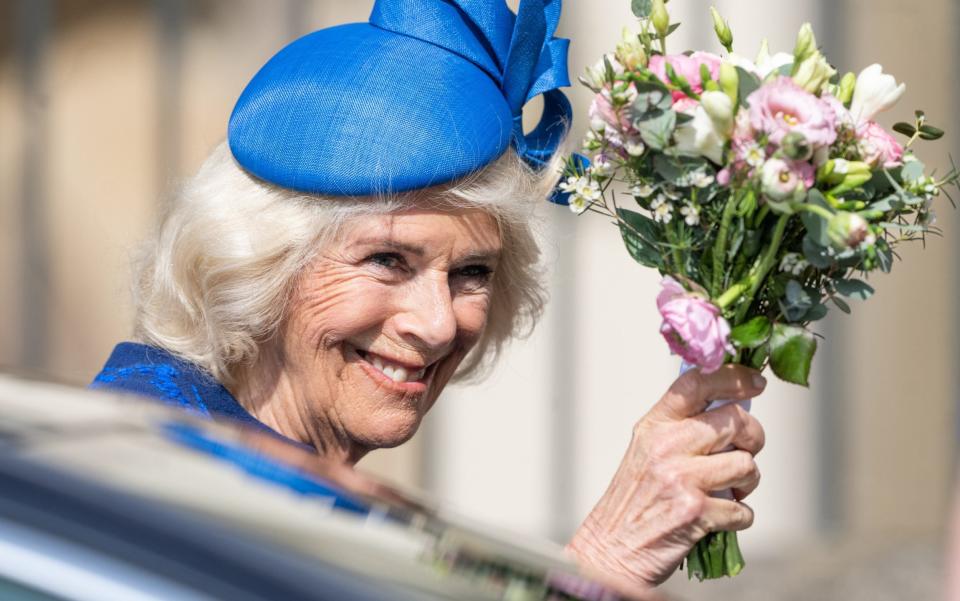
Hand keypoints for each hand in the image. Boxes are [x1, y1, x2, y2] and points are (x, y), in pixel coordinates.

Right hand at [566, 365, 766, 586]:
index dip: (733, 377)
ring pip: (746, 464)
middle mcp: (666, 446)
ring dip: (747, 483)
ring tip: (728, 491)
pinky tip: (718, 518)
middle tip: (745, 452)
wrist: (611, 549)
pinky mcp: (695, 512)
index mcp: (654, 426)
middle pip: (735, 420)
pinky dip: (738, 517)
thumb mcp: (646, 451)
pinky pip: (742, 509)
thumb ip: (681, 428)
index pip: (696, 384)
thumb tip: (731, 411)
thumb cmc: (632, 503)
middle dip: (753, 437)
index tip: (755, 382)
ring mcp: (681, 478)